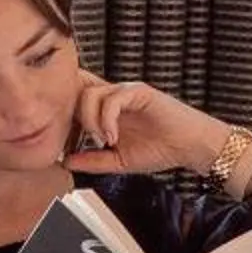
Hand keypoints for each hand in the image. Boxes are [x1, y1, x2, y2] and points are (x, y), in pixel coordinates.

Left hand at [69, 72, 251, 187]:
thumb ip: (92, 160)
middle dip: (69, 113)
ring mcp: (124, 91)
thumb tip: (64, 162)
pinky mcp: (139, 91)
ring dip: (90, 120)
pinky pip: (112, 99)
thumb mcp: (119, 161)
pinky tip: (113, 138)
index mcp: (105, 110)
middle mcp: (111, 96)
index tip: (60, 139)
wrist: (191, 147)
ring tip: (103, 141)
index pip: (73, 99)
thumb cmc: (160, 149)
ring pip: (89, 94)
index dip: (61, 114)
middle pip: (74, 91)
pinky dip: (107, 120)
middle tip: (77, 138)